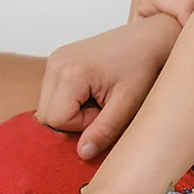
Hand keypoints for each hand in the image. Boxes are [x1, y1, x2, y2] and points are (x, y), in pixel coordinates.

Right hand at [37, 16, 176, 160]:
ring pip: (47, 105)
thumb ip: (103, 131)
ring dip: (70, 111)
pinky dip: (69, 101)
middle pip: (46, 114)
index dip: (81, 125)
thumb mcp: (127, 105)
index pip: (56, 120)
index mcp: (70, 72)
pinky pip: (52, 94)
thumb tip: (82, 154)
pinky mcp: (57, 60)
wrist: (147, 39)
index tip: (104, 112)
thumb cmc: (142, 68)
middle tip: (101, 108)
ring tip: (97, 99)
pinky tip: (91, 92)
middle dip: (73, 120)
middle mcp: (56, 63)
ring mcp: (54, 59)